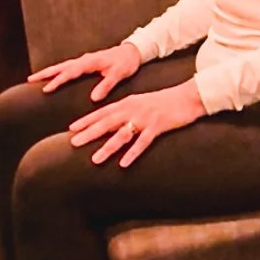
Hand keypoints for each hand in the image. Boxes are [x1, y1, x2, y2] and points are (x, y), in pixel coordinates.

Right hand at [29, 41, 141, 100]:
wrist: (133, 51)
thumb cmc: (126, 63)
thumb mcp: (119, 74)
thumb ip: (107, 85)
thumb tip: (93, 98)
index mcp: (90, 62)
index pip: (71, 72)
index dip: (58, 81)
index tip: (46, 89)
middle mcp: (84, 59)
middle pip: (61, 67)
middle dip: (45, 73)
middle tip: (29, 80)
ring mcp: (84, 60)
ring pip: (62, 66)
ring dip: (48, 72)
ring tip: (33, 78)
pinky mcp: (85, 62)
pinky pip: (67, 67)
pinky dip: (57, 71)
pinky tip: (51, 77)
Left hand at [68, 80, 205, 167]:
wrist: (188, 96)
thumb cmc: (165, 101)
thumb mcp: (142, 102)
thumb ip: (127, 110)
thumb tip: (114, 121)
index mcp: (128, 102)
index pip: (102, 112)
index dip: (86, 120)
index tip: (71, 129)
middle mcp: (133, 109)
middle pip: (107, 122)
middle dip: (89, 133)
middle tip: (73, 143)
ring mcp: (145, 118)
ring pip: (122, 134)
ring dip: (107, 147)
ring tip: (95, 159)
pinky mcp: (158, 126)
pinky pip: (143, 142)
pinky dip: (132, 153)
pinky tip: (123, 163)